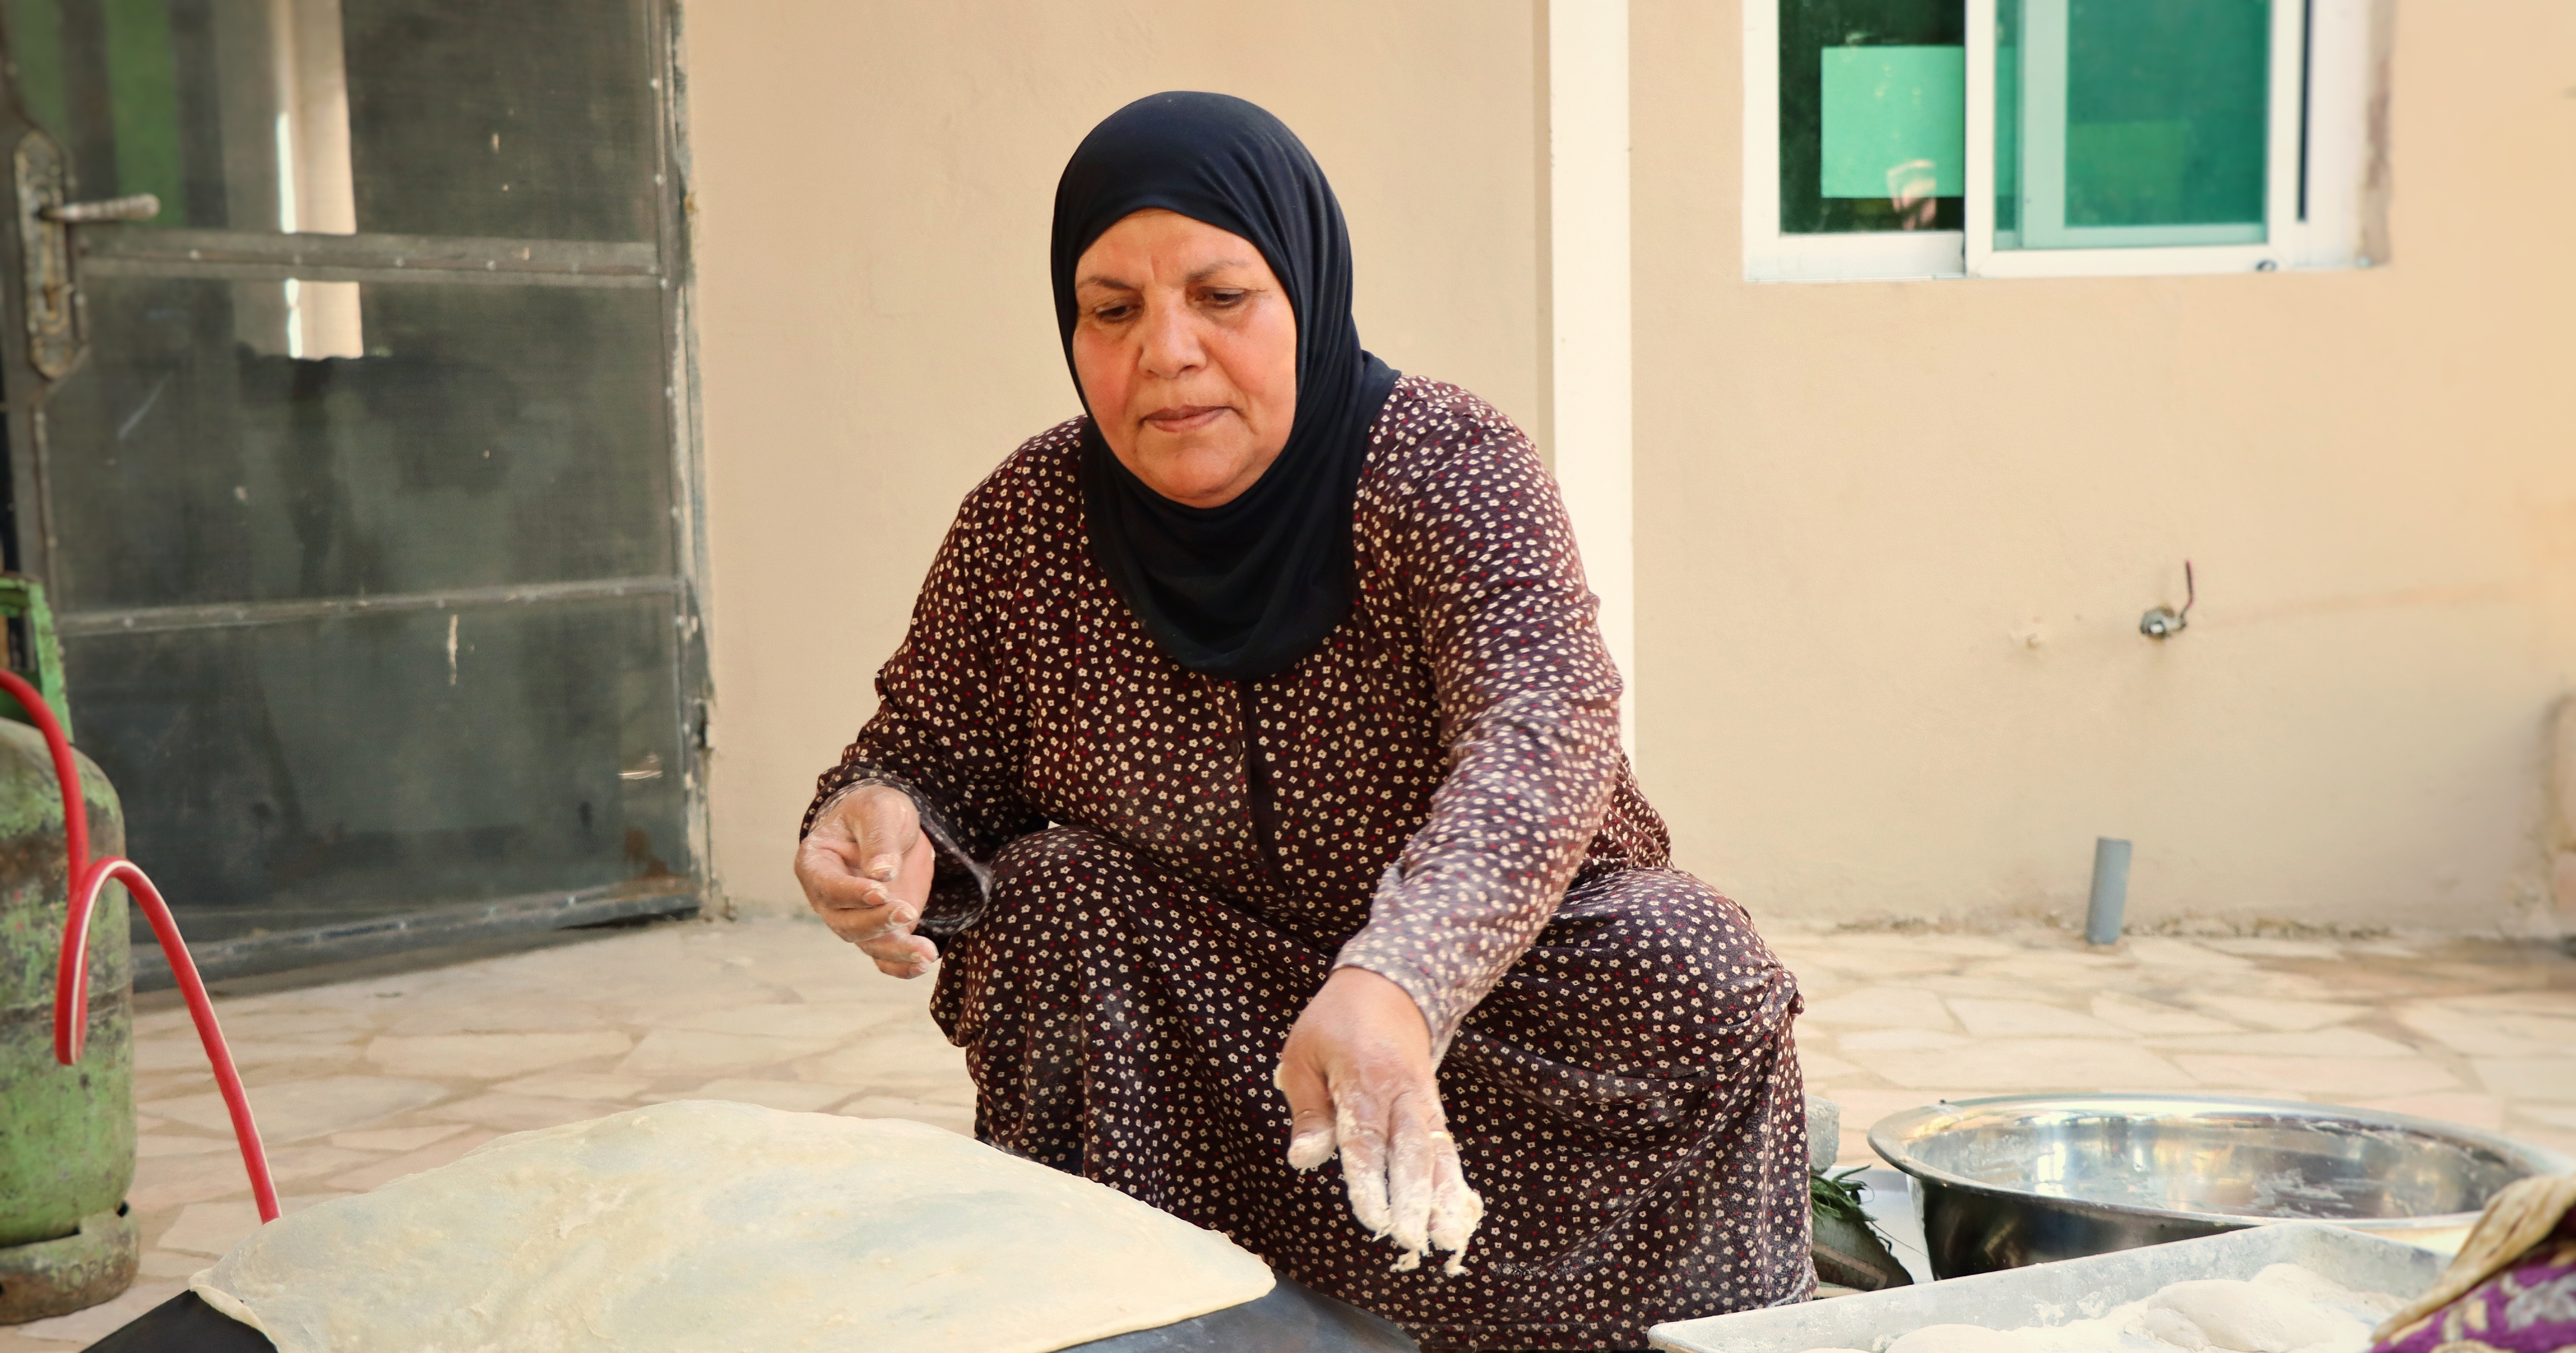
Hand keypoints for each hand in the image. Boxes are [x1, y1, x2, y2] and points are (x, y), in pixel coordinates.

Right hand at [793, 785, 938, 976]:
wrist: (893, 824)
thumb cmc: (877, 810)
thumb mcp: (879, 810)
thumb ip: (878, 839)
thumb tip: (881, 873)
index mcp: (816, 862)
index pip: (827, 887)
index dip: (851, 893)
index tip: (880, 892)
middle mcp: (828, 897)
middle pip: (844, 923)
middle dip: (875, 923)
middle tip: (907, 910)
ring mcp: (853, 916)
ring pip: (866, 943)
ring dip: (895, 950)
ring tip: (926, 952)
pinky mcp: (879, 928)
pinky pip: (883, 955)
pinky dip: (900, 965)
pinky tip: (922, 964)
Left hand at [1273, 967, 1484, 1273]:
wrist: (1389, 988)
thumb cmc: (1335, 1025)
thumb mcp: (1303, 1055)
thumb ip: (1308, 1111)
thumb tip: (1304, 1160)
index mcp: (1365, 1081)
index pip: (1367, 1140)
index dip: (1372, 1181)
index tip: (1374, 1218)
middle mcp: (1402, 1095)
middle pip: (1411, 1153)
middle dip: (1415, 1199)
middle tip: (1414, 1240)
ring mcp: (1424, 1104)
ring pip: (1437, 1154)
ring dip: (1444, 1199)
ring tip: (1448, 1240)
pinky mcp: (1434, 1111)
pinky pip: (1447, 1149)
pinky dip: (1455, 1184)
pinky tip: (1460, 1218)